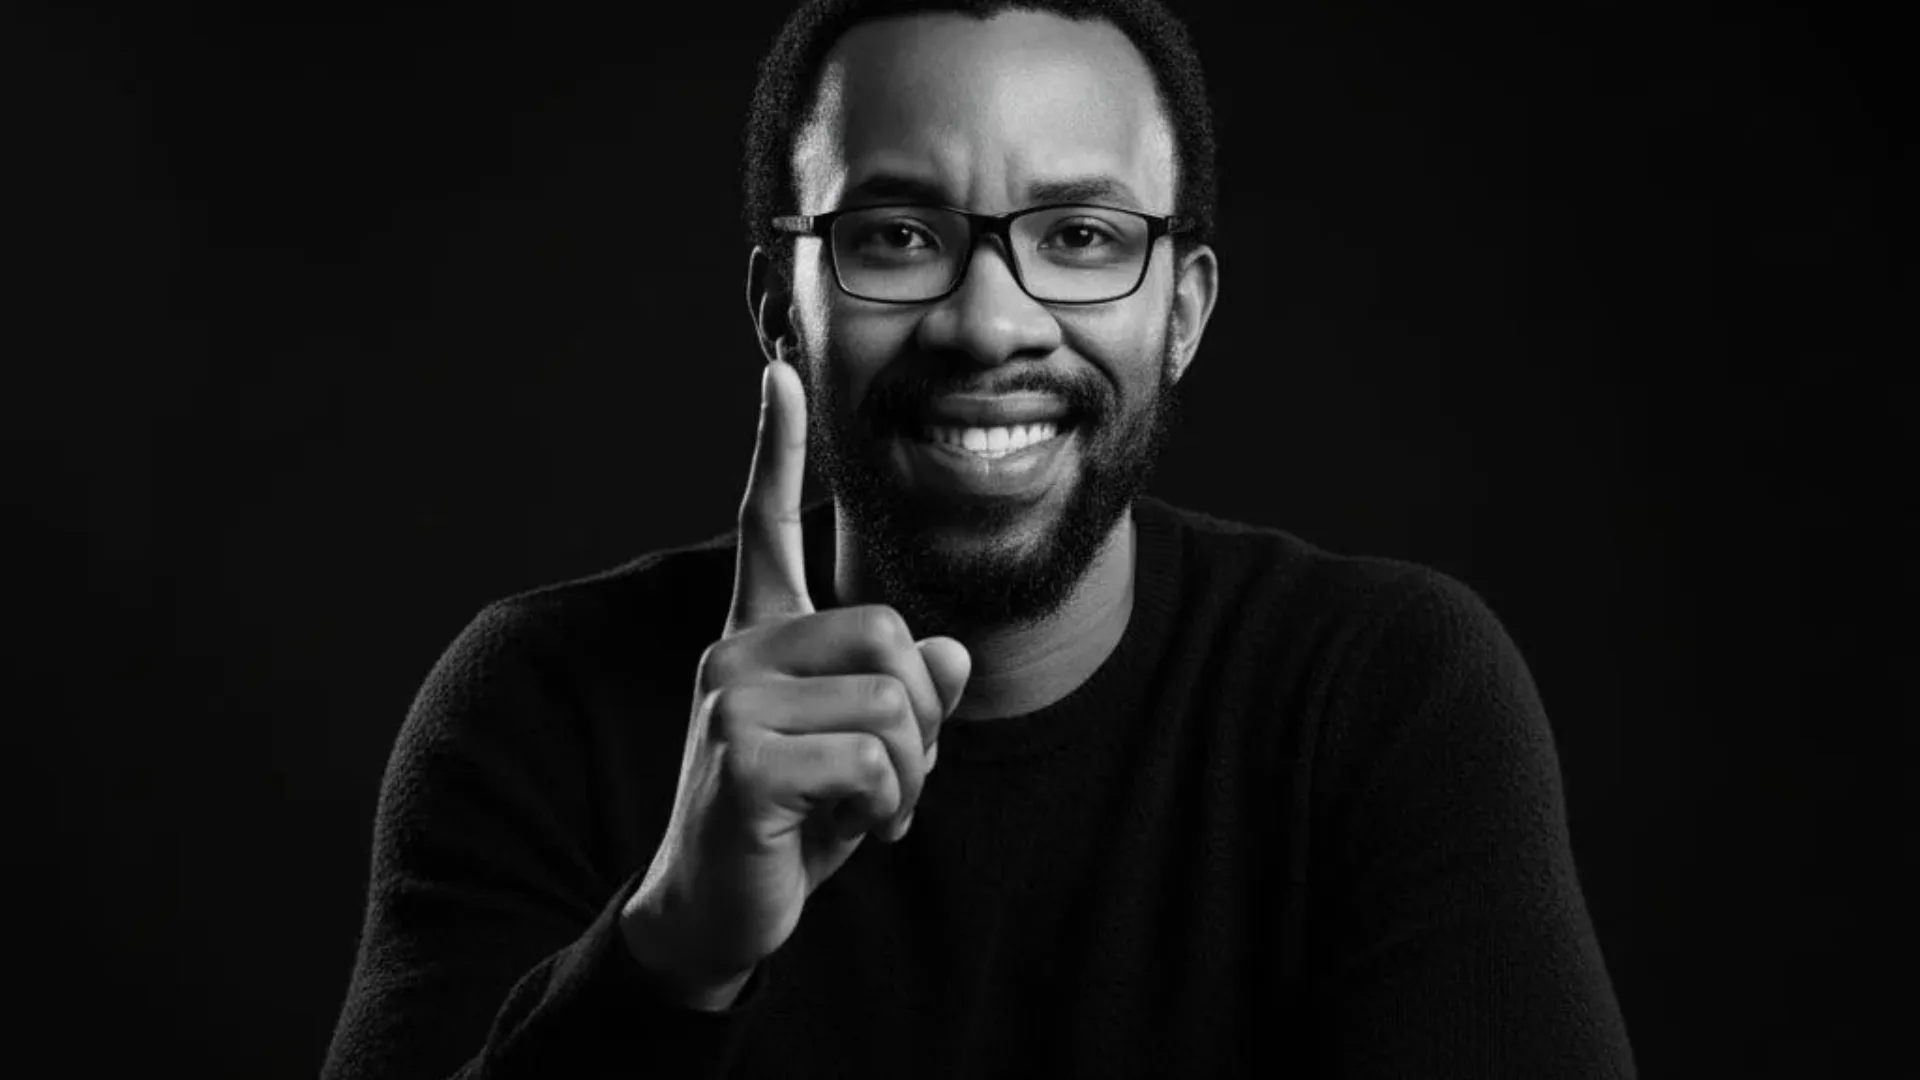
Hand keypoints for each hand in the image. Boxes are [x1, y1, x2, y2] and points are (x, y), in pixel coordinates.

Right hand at [620, 355, 970, 1008]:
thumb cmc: (794, 820)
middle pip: (890, 634)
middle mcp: (736, 652)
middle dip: (922, 718)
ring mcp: (730, 700)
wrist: (719, 908)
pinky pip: (874, 758)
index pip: (765, 527)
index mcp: (761, 637)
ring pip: (893, 700)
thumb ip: (907, 697)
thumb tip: (949, 657)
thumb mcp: (866, 752)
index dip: (774, 450)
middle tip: (893, 777)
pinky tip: (859, 830)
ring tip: (873, 808)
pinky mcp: (740, 757)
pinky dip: (893, 804)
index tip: (776, 373)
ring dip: (912, 774)